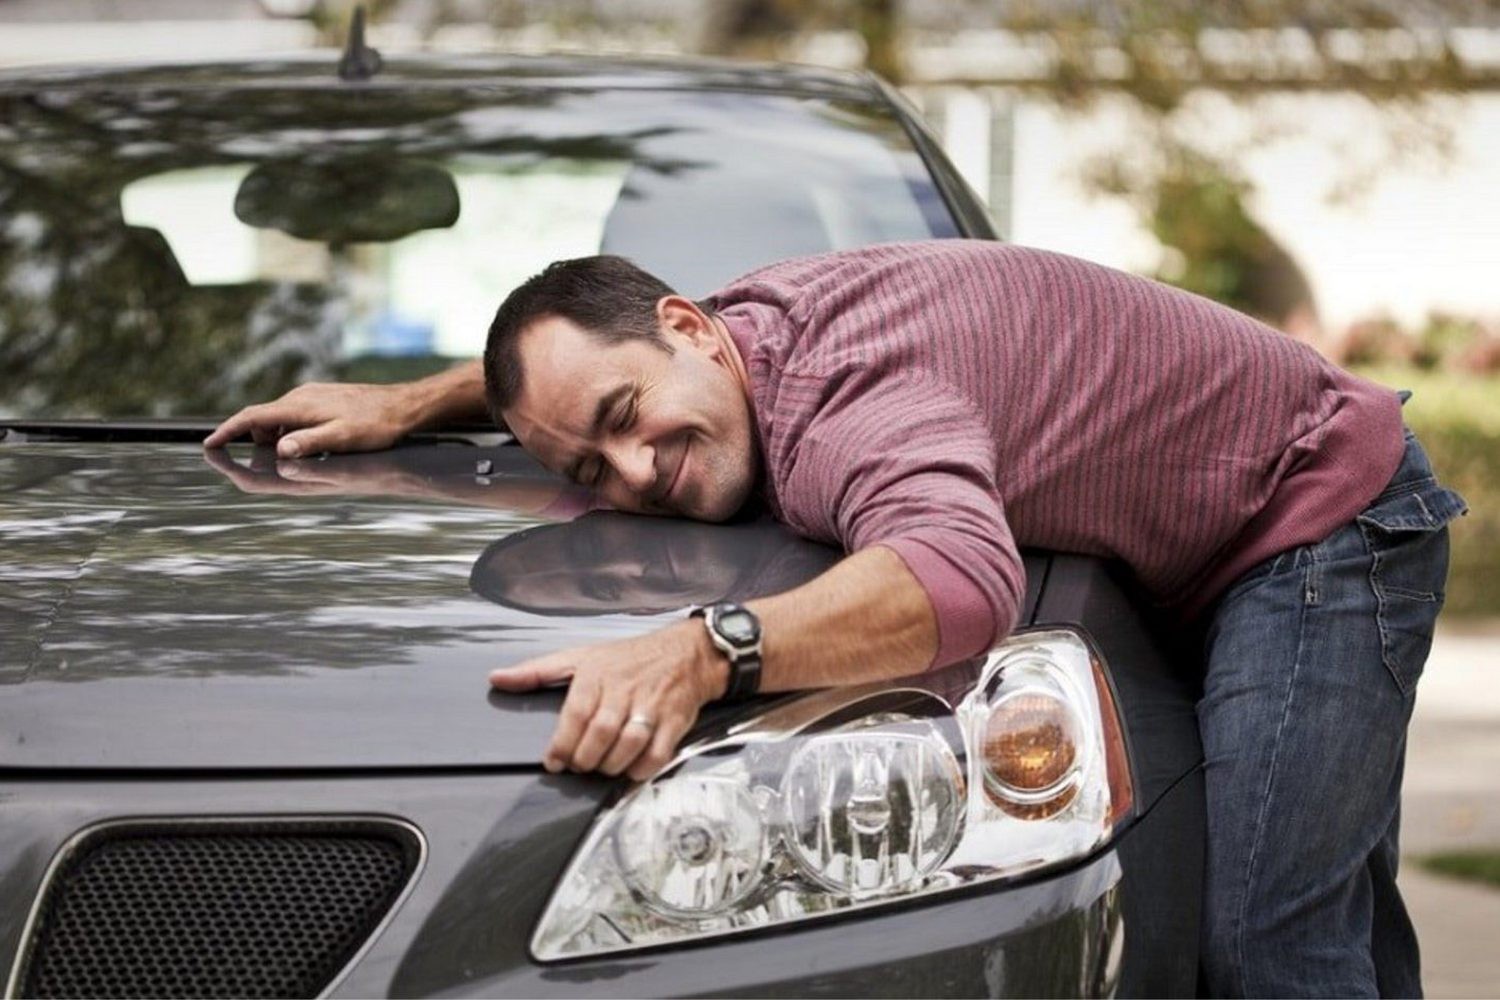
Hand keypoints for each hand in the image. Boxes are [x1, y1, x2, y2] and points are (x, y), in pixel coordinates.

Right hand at [203, 382, 424, 457]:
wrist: (404, 405)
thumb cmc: (376, 425)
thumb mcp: (343, 438)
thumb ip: (310, 443)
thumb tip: (279, 450)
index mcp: (299, 407)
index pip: (252, 418)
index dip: (228, 431)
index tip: (209, 444)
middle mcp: (300, 397)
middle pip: (262, 419)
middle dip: (250, 439)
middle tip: (248, 462)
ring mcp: (311, 395)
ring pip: (279, 417)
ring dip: (273, 436)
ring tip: (285, 458)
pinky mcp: (323, 398)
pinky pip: (294, 414)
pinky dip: (289, 430)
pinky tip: (306, 444)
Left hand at [489, 622, 728, 781]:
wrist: (686, 654)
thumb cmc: (629, 659)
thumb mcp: (581, 657)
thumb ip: (537, 672)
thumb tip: (497, 678)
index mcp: (598, 673)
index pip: (575, 713)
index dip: (562, 743)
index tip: (553, 761)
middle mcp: (625, 689)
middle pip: (601, 732)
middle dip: (584, 758)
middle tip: (578, 765)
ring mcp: (652, 705)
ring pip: (629, 743)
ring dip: (610, 765)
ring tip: (601, 767)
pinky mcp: (675, 721)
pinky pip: (658, 753)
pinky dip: (641, 768)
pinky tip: (630, 769)